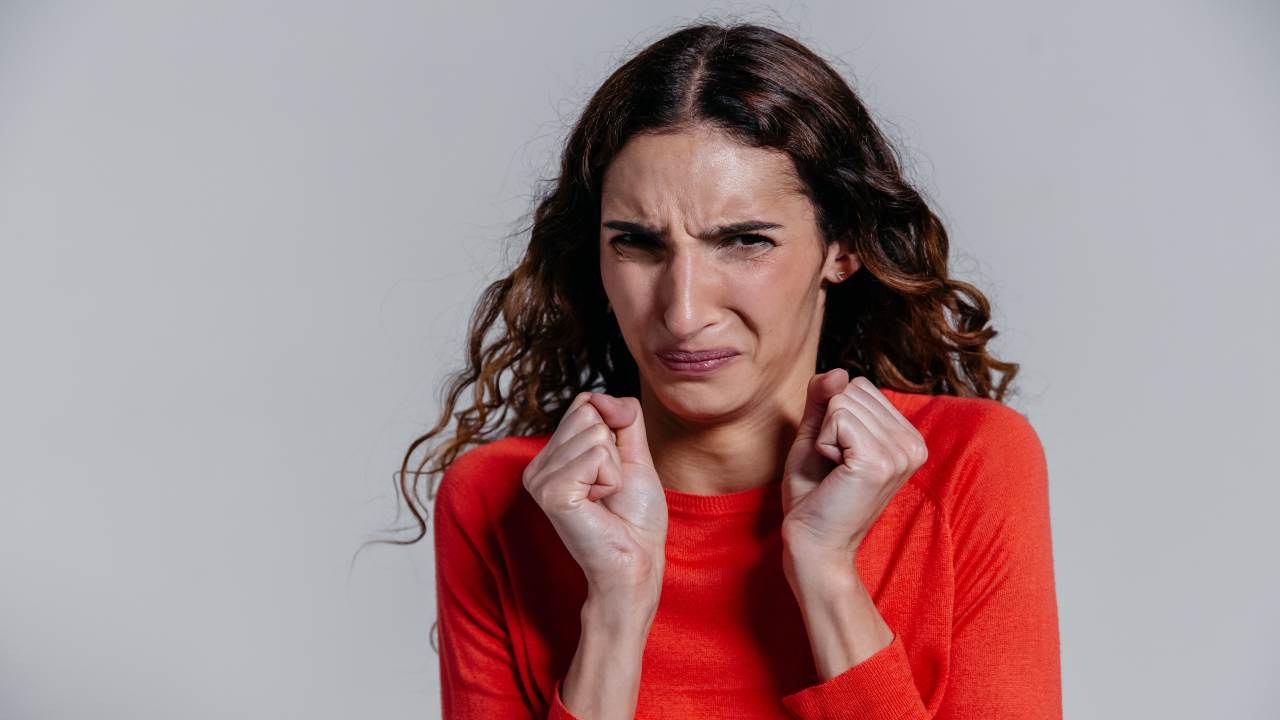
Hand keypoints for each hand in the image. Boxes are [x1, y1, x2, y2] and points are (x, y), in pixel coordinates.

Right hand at [522, 391, 667, 596]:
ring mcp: (539, 479)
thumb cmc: (634, 518)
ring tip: (603, 499)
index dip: (614, 433)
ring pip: (596, 433)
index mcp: (551, 456)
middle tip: (608, 489)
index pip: (585, 403)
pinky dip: (611, 478)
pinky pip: (597, 455)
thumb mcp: (634, 455)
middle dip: (614, 450)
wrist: (637, 562)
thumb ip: (622, 417)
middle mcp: (537, 465)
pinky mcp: (550, 492)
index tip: (612, 473)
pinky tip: (598, 505)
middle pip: (589, 413)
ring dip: (614, 468)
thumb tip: (599, 396)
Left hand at [780, 369, 927, 558]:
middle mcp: (913, 444)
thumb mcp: (816, 435)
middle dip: (828, 425)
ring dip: (824, 437)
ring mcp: (900, 454)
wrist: (813, 544)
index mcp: (907, 438)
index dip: (833, 417)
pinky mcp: (880, 462)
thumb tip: (840, 370)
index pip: (859, 387)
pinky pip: (837, 418)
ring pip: (842, 402)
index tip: (837, 456)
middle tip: (833, 467)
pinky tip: (834, 474)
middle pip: (851, 390)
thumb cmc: (814, 495)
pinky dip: (822, 444)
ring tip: (835, 472)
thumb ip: (824, 399)